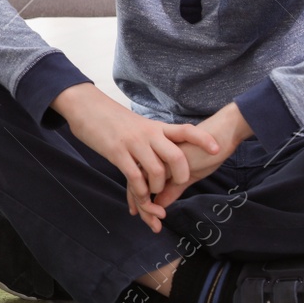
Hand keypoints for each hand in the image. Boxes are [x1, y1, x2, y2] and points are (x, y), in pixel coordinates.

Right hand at [52, 83, 221, 228]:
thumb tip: (170, 151)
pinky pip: (134, 177)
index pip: (185, 130)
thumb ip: (155, 138)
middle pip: (176, 156)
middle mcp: (148, 134)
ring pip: (157, 171)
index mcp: (156, 127)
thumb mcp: (140, 125)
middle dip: (182, 176)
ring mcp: (132, 143)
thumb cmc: (114, 119)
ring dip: (159, 188)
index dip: (203, 140)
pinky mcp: (116, 153)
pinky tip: (140, 196)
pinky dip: (141, 191)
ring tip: (155, 193)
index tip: (217, 149)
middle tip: (179, 185)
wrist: (86, 107)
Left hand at [137, 104, 251, 231]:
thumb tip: (160, 203)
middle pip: (136, 184)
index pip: (138, 179)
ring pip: (142, 187)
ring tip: (157, 223)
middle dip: (142, 209)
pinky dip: (155, 203)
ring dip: (148, 209)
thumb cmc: (205, 153)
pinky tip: (162, 212)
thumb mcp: (188, 175)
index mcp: (154, 157)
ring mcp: (155, 158)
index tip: (138, 215)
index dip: (137, 199)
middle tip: (153, 227)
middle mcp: (151, 156)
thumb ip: (172, 187)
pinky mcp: (164, 162)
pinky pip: (152, 185)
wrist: (220, 137)